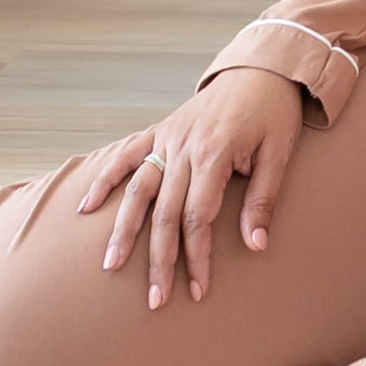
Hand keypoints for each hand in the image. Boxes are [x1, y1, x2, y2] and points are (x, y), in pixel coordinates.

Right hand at [74, 67, 306, 309]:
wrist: (263, 66)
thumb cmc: (275, 112)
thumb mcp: (281, 153)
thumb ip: (263, 198)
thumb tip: (255, 245)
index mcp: (215, 153)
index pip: (198, 216)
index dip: (197, 256)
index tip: (197, 289)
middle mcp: (184, 147)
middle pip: (165, 213)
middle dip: (160, 260)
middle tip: (156, 299)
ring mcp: (167, 138)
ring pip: (138, 191)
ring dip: (124, 231)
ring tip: (112, 266)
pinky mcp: (159, 130)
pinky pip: (125, 156)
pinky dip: (104, 180)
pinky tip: (85, 207)